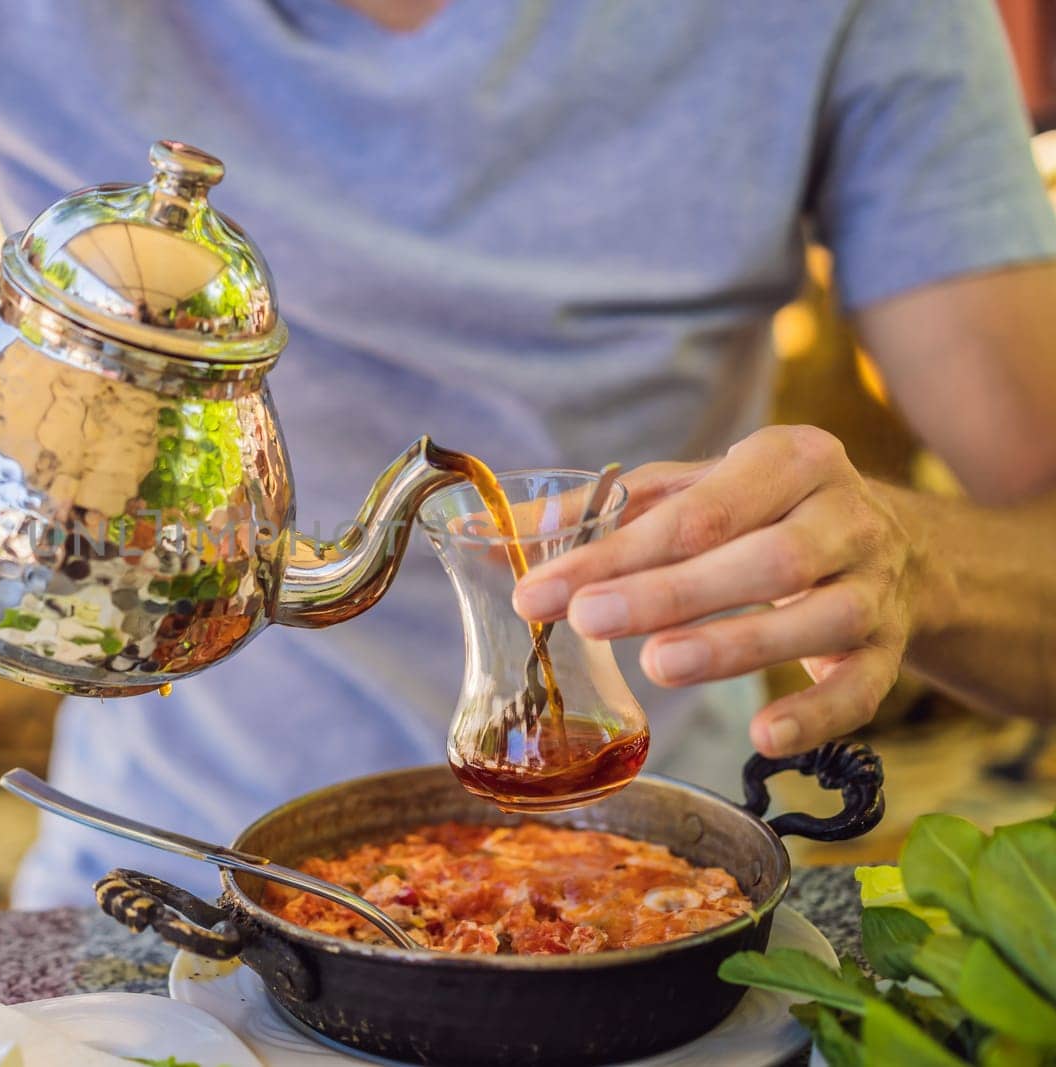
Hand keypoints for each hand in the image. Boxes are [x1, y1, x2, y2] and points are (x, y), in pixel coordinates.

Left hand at [512, 425, 924, 756]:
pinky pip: (863, 689)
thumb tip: (492, 533)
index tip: (538, 591)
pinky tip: (761, 736)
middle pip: (764, 558)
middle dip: (670, 593)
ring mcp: (876, 585)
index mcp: (790, 459)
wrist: (893, 542)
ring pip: (817, 617)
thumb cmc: (761, 511)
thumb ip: (602, 512)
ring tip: (658, 667)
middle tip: (588, 621)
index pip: (697, 511)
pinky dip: (816, 716)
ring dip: (735, 646)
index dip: (614, 554)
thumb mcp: (692, 490)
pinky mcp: (891, 650)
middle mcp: (846, 515)